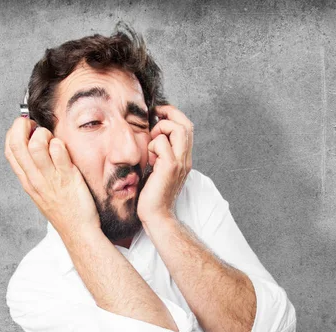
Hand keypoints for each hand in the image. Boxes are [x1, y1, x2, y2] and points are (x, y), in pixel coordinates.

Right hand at [4, 117, 99, 235]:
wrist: (77, 230)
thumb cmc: (62, 209)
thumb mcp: (40, 190)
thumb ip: (35, 169)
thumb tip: (34, 144)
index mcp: (27, 180)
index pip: (9, 149)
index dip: (14, 132)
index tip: (25, 128)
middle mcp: (35, 178)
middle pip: (18, 144)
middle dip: (23, 126)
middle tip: (35, 126)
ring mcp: (50, 178)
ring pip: (37, 145)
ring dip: (44, 134)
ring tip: (52, 139)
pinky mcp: (68, 177)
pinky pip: (59, 152)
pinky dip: (60, 144)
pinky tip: (65, 150)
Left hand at [137, 105, 193, 228]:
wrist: (156, 214)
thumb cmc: (152, 195)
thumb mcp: (157, 169)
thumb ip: (159, 154)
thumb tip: (151, 138)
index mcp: (183, 158)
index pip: (186, 128)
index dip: (174, 116)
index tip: (158, 114)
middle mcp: (185, 158)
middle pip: (185, 124)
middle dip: (169, 115)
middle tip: (154, 117)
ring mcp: (180, 162)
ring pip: (176, 129)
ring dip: (159, 130)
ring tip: (151, 147)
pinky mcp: (169, 167)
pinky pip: (161, 143)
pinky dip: (152, 145)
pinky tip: (149, 160)